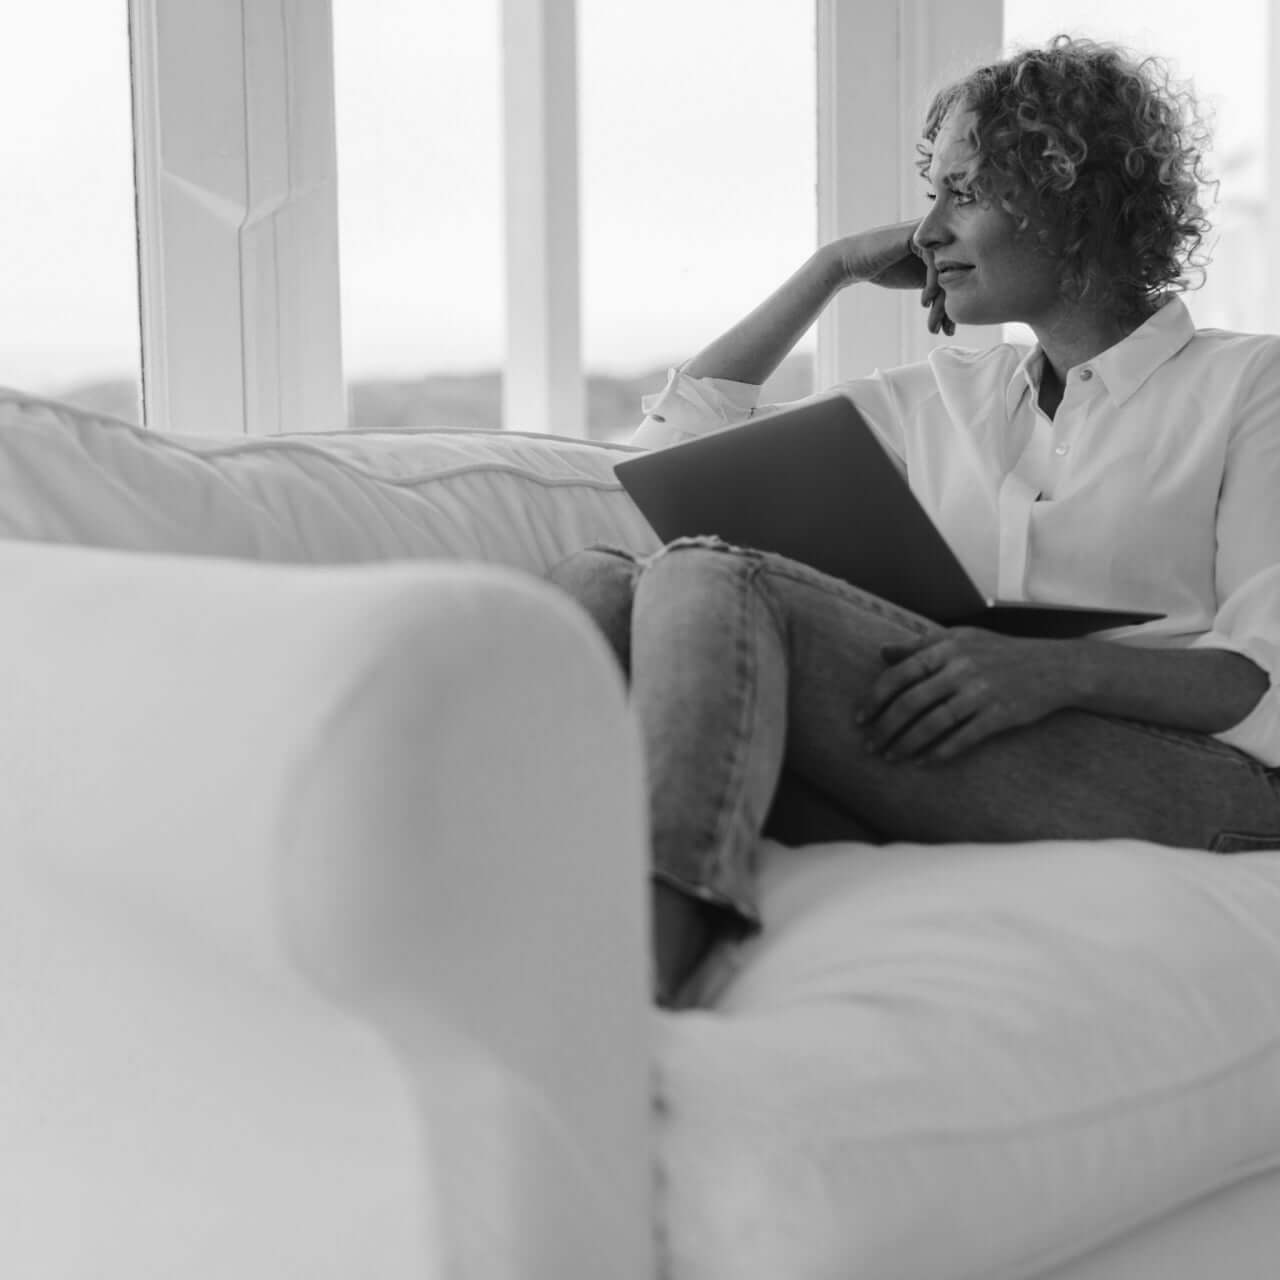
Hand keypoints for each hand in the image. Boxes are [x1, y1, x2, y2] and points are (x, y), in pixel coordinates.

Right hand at [829, 221, 953, 336]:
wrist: (853, 262)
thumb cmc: (885, 270)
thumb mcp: (920, 281)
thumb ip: (941, 285)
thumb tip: (963, 310)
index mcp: (943, 246)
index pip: (957, 278)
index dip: (953, 306)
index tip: (948, 329)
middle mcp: (940, 237)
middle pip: (955, 276)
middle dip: (949, 308)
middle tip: (945, 332)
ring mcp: (930, 234)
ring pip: (946, 272)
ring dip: (941, 303)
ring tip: (933, 325)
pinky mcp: (918, 235)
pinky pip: (934, 264)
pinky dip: (932, 286)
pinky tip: (923, 302)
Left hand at [858, 629, 1079, 761]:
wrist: (1055, 667)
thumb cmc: (1001, 652)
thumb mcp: (961, 638)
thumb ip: (919, 646)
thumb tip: (882, 652)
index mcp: (947, 646)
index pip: (900, 674)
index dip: (875, 698)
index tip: (860, 717)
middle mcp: (962, 667)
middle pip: (911, 702)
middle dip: (885, 727)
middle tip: (869, 745)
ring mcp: (982, 692)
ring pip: (933, 723)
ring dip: (906, 744)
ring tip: (890, 757)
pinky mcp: (1000, 715)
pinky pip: (962, 738)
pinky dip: (939, 752)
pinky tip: (923, 761)